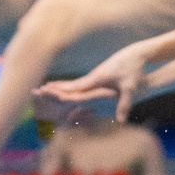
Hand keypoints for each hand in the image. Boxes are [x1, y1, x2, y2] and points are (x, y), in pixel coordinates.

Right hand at [38, 42, 155, 121]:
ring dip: (60, 85)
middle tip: (38, 89)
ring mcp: (95, 75)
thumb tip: (122, 120)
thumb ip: (124, 104)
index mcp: (96, 79)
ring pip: (74, 82)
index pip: (74, 87)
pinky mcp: (98, 74)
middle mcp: (92, 76)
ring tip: (47, 87)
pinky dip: (70, 84)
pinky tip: (67, 86)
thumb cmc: (133, 69)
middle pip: (70, 84)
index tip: (46, 90)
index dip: (60, 91)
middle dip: (55, 87)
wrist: (136, 53)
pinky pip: (81, 81)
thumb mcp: (130, 88)